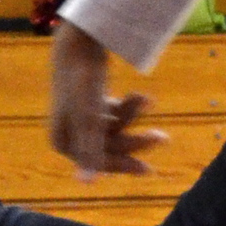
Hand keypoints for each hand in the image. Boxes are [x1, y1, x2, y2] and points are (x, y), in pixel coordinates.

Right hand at [50, 17, 166, 178]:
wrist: (79, 40)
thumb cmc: (82, 81)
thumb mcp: (89, 119)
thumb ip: (90, 151)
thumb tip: (87, 185)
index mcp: (61, 141)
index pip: (96, 163)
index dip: (122, 165)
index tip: (148, 169)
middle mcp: (67, 132)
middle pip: (107, 147)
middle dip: (134, 140)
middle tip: (164, 138)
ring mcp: (79, 117)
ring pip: (113, 129)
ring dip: (132, 116)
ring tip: (148, 99)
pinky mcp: (90, 100)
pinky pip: (113, 114)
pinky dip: (128, 107)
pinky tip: (144, 98)